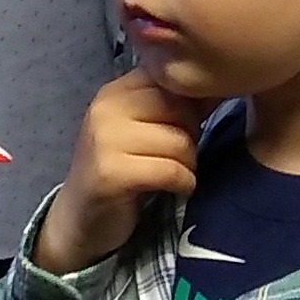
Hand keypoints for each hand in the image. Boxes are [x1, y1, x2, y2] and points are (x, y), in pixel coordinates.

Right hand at [35, 73, 204, 275]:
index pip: (171, 80)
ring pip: (180, 141)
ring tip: (174, 174)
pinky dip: (184, 183)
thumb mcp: (140, 127)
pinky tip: (174, 188)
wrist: (81, 219)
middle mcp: (105, 108)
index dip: (191, 104)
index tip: (184, 127)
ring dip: (189, 163)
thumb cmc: (121, 170)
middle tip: (176, 156)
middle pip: (180, 108)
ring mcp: (104, 140)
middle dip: (191, 135)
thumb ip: (169, 104)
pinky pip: (171, 171)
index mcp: (114, 91)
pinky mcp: (111, 173)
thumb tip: (217, 87)